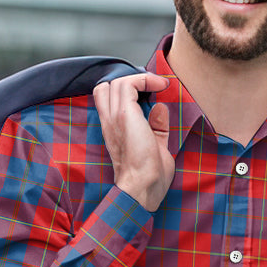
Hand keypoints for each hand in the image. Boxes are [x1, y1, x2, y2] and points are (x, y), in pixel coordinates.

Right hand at [93, 72, 172, 211]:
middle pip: (106, 87)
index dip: (126, 91)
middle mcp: (109, 122)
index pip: (106, 100)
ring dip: (140, 79)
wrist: (142, 187)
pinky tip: (160, 85)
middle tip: (151, 88)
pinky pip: (129, 84)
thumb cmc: (149, 177)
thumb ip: (156, 127)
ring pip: (117, 82)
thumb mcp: (156, 146)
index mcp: (113, 130)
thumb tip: (160, 108)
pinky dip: (145, 80)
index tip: (150, 92)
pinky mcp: (124, 115)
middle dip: (129, 82)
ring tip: (158, 85)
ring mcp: (114, 117)